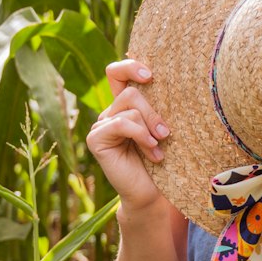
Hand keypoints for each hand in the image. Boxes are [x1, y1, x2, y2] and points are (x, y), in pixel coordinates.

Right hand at [87, 59, 171, 212]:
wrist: (154, 193)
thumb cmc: (164, 160)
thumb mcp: (162, 128)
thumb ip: (157, 106)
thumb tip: (166, 79)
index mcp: (125, 106)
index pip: (117, 73)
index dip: (130, 67)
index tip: (151, 76)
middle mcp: (110, 113)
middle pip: (130, 92)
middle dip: (152, 112)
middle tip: (166, 133)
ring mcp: (100, 125)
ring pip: (128, 109)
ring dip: (149, 128)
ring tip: (159, 147)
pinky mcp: (96, 139)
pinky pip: (121, 124)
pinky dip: (141, 136)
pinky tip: (152, 154)